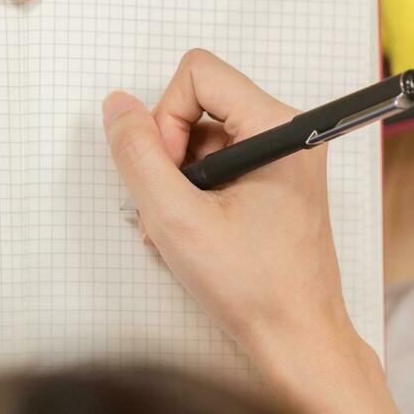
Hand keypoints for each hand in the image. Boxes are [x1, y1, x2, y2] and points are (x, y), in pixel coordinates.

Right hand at [101, 49, 353, 365]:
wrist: (297, 340)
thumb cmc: (255, 287)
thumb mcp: (176, 219)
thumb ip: (138, 156)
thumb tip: (116, 106)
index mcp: (277, 129)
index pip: (199, 73)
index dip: (166, 115)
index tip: (170, 172)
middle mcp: (286, 134)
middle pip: (199, 102)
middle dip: (169, 152)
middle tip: (171, 205)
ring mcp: (281, 159)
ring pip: (201, 137)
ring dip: (177, 180)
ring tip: (178, 230)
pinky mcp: (273, 183)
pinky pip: (217, 164)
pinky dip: (192, 194)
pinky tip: (190, 234)